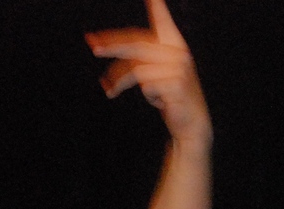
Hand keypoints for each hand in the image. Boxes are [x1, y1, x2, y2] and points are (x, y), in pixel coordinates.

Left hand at [86, 0, 210, 144]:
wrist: (190, 121)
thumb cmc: (168, 96)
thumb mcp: (151, 76)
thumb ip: (137, 63)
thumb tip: (105, 54)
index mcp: (174, 46)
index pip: (162, 22)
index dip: (156, 7)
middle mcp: (178, 52)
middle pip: (138, 45)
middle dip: (113, 45)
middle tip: (93, 47)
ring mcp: (179, 68)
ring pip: (137, 68)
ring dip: (119, 81)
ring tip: (109, 92)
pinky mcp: (176, 84)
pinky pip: (147, 86)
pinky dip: (145, 95)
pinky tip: (155, 101)